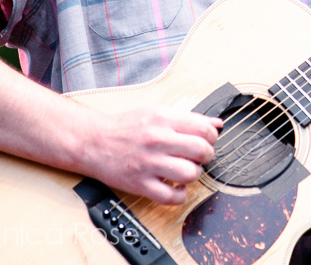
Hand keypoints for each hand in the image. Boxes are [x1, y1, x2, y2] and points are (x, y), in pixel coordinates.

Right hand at [78, 106, 222, 204]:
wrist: (93, 142)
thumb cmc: (125, 128)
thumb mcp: (157, 113)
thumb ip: (189, 118)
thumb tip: (217, 124)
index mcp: (163, 120)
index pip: (204, 130)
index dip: (212, 138)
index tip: (207, 141)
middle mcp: (157, 141)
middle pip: (201, 151)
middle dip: (207, 156)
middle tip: (200, 157)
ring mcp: (149, 164)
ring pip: (190, 174)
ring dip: (195, 174)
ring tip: (187, 171)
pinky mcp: (140, 184)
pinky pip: (170, 197)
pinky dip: (180, 195)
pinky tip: (177, 187)